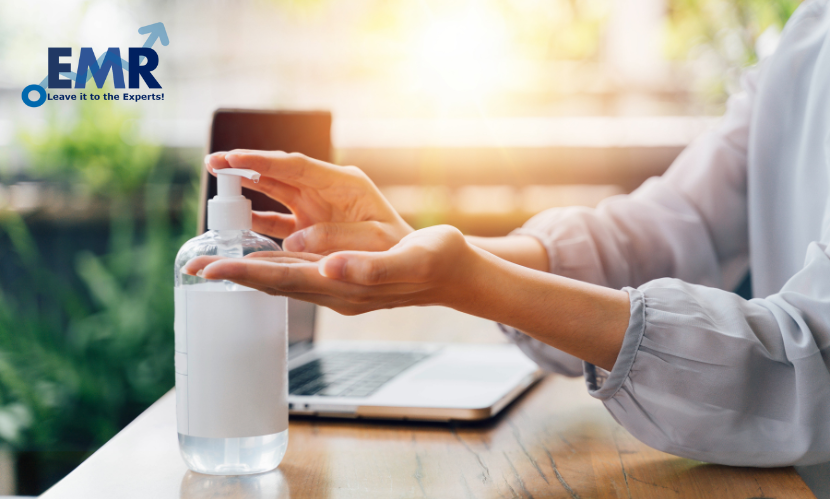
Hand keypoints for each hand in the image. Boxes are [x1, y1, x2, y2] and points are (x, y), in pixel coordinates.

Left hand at [183, 224, 630, 369]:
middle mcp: (334, 290)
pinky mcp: (344, 278)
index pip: (282, 280)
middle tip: (193, 267)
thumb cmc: (438, 262)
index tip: (206, 271)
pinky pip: (300, 271)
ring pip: (283, 278)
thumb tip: (326, 268)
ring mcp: (338, 287)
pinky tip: (263, 252)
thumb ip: (368, 268)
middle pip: (273, 283)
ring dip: (249, 270)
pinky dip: (275, 262)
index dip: (243, 275)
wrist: (459, 275)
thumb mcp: (409, 259)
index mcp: (344, 286)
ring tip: (217, 260)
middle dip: (233, 276)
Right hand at [205, 150, 412, 253]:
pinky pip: (278, 221)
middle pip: (280, 174)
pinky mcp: (312, 229)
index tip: (233, 159)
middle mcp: (328, 193)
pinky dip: (256, 220)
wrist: (423, 264)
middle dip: (245, 167)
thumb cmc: (408, 249)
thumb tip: (292, 243)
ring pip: (275, 194)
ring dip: (246, 189)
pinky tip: (236, 220)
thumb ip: (338, 238)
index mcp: (346, 186)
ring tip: (217, 181)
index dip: (263, 162)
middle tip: (212, 163)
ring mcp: (318, 211)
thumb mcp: (379, 240)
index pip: (297, 167)